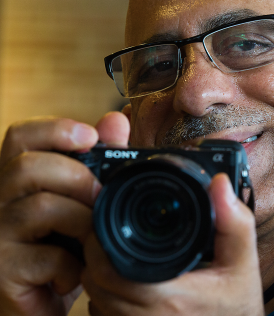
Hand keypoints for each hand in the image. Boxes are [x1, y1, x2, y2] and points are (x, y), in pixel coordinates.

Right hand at [0, 112, 129, 315]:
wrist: (43, 302)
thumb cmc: (64, 242)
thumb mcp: (83, 199)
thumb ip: (98, 158)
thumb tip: (116, 121)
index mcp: (18, 177)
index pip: (21, 136)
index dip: (54, 128)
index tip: (91, 136)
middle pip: (27, 167)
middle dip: (77, 177)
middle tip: (100, 195)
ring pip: (40, 208)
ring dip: (82, 219)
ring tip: (94, 235)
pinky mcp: (3, 271)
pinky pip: (47, 256)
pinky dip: (74, 263)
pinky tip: (76, 272)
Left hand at [82, 173, 263, 315]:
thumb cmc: (237, 306)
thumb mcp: (243, 262)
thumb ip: (233, 222)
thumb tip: (219, 183)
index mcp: (168, 298)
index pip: (108, 270)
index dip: (100, 242)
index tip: (110, 220)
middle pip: (95, 283)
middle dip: (97, 252)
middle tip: (112, 230)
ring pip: (95, 300)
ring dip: (100, 274)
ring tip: (118, 252)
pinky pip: (103, 315)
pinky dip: (106, 296)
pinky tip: (126, 280)